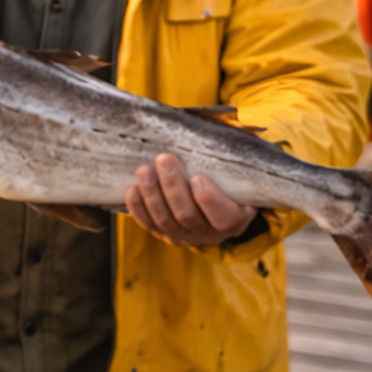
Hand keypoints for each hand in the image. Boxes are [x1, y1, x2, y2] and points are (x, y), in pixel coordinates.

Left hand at [126, 152, 256, 246]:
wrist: (216, 209)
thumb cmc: (229, 186)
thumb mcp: (238, 179)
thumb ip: (229, 165)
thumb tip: (220, 135)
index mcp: (233, 220)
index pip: (222, 216)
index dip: (209, 199)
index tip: (197, 177)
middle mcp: (208, 234)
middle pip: (186, 214)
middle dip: (172, 186)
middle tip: (164, 159)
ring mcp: (184, 236)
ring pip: (164, 219)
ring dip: (152, 193)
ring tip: (144, 170)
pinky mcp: (164, 234)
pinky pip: (148, 223)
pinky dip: (138, 207)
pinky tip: (132, 189)